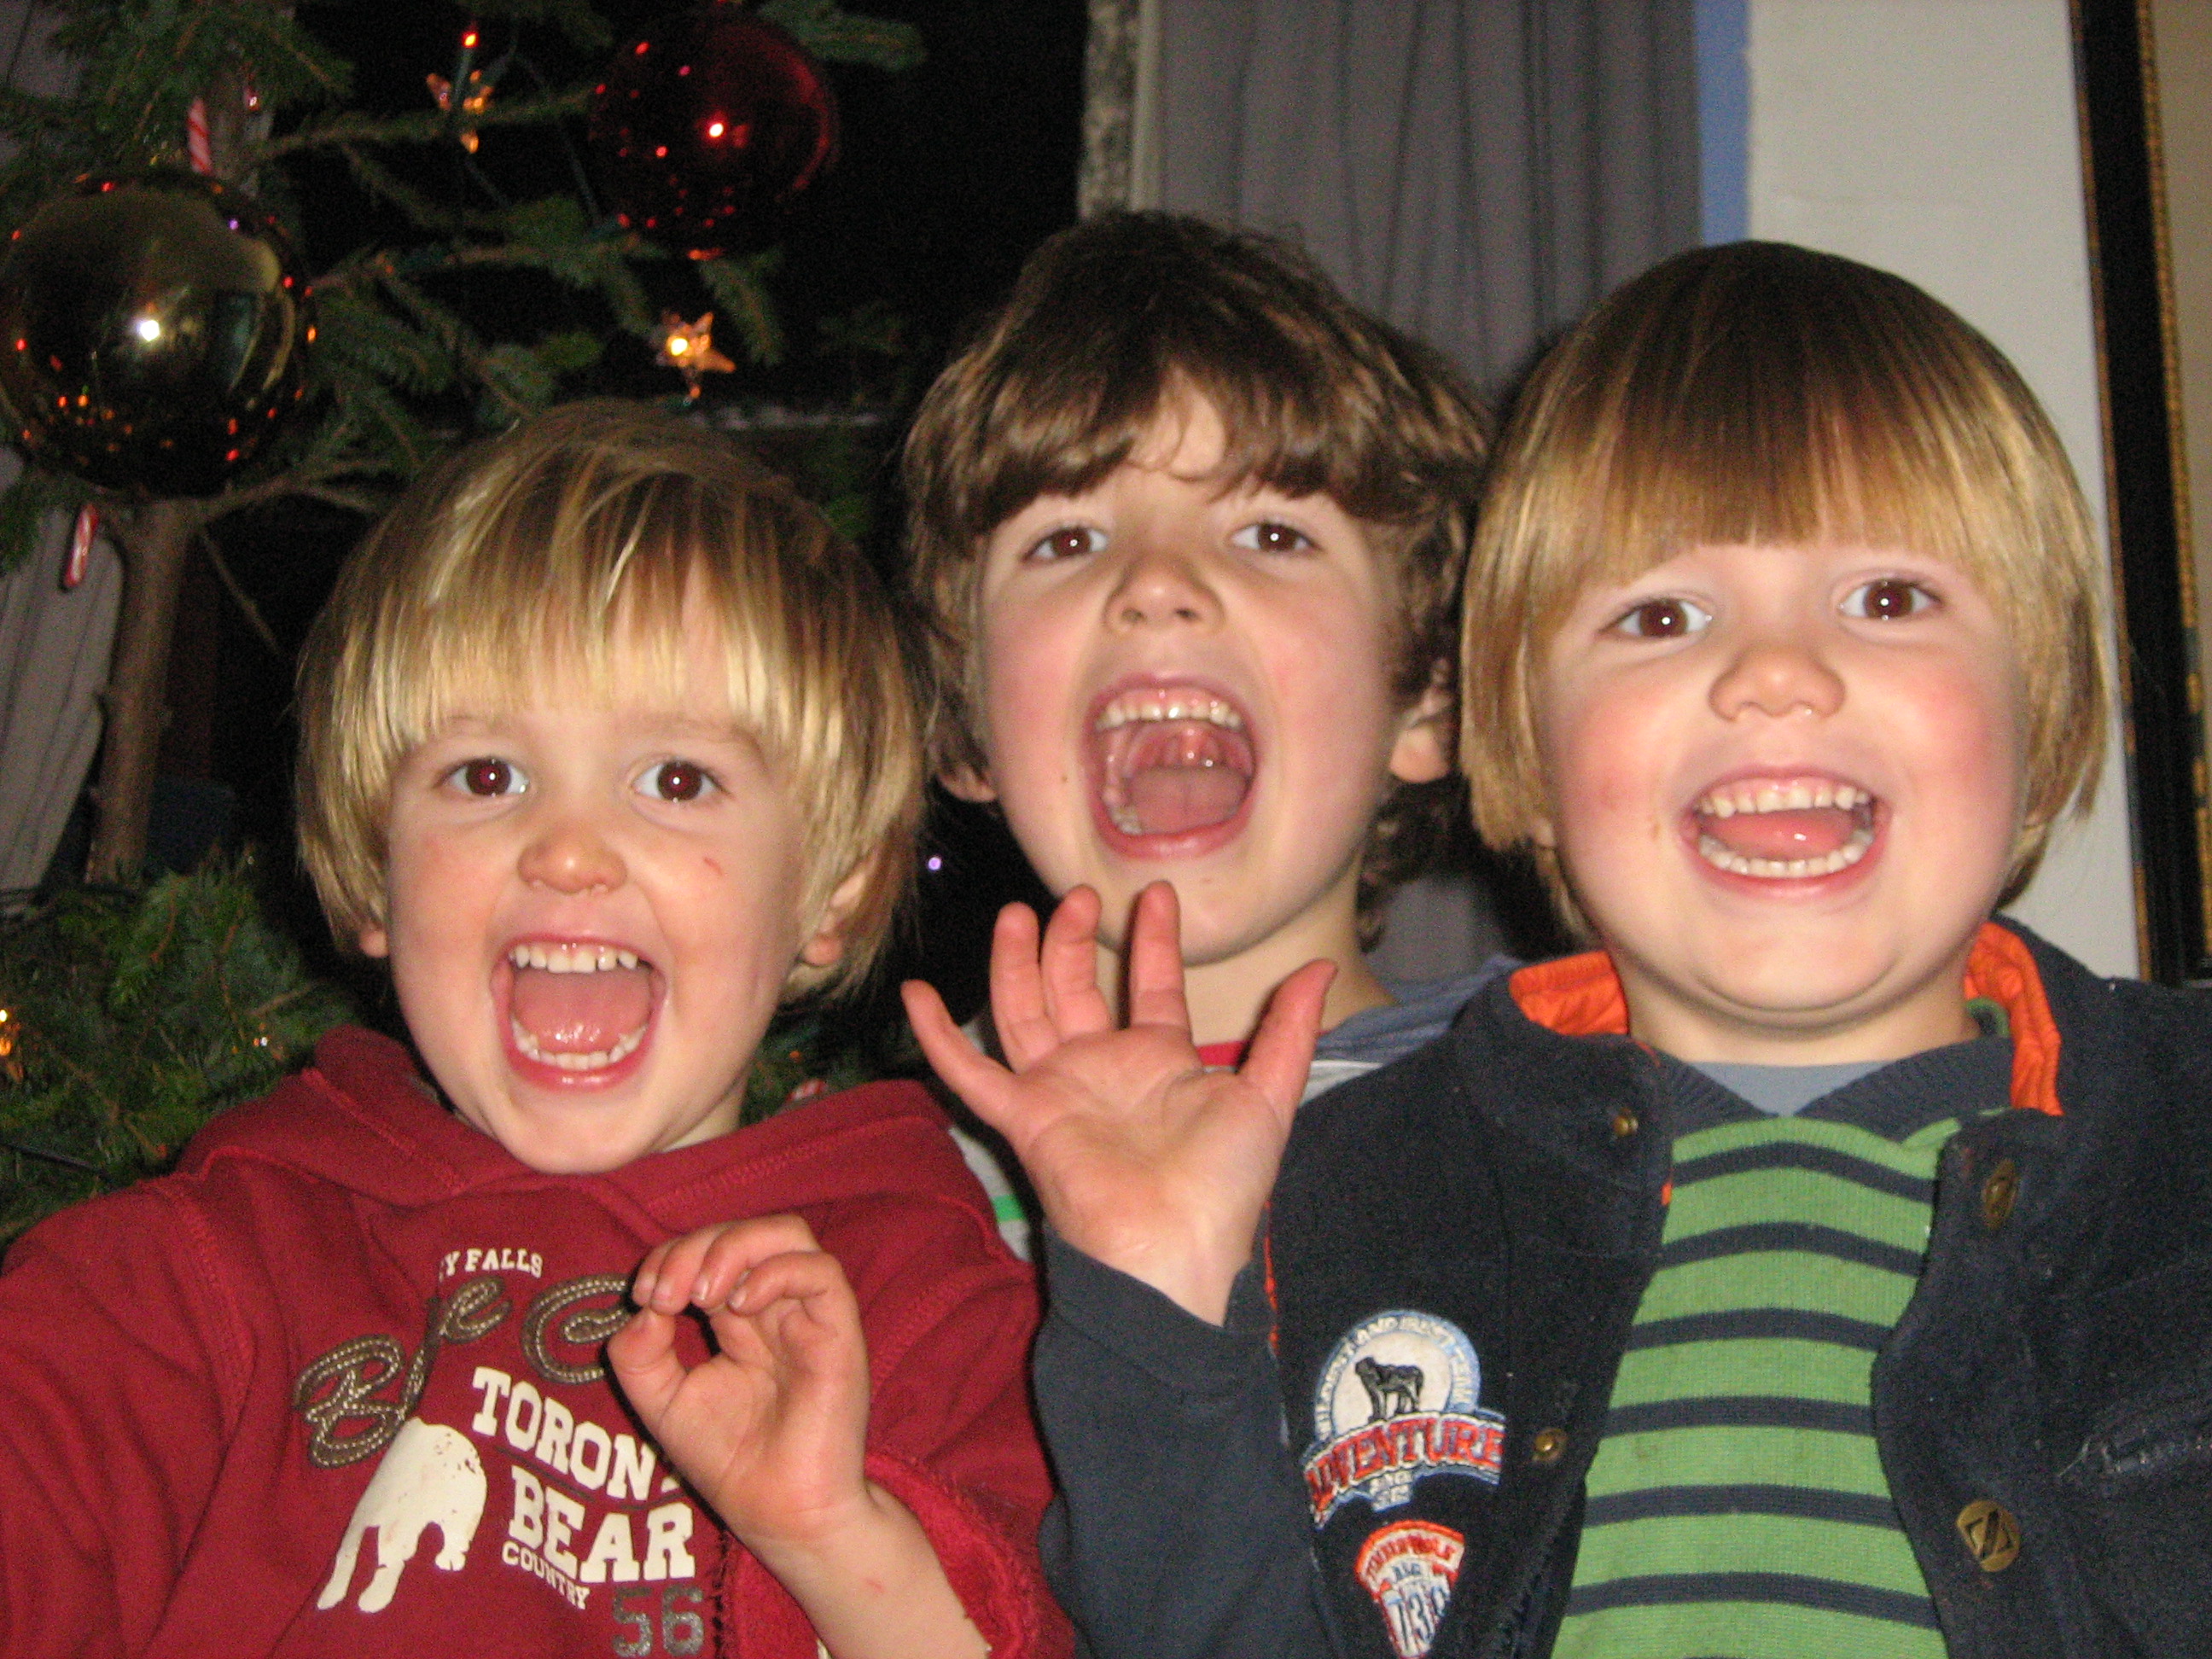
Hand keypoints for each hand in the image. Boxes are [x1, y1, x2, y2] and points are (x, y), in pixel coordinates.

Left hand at [611, 1220, 990, 1658]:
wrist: (776, 1512)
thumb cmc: (729, 1460)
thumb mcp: (662, 1402)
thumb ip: (641, 1353)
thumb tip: (643, 1307)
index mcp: (738, 1316)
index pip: (709, 1252)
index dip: (671, 1257)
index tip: (643, 1296)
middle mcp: (776, 1306)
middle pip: (745, 1232)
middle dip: (694, 1247)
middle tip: (664, 1293)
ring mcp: (809, 1315)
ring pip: (789, 1235)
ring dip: (734, 1247)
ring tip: (701, 1293)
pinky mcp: (838, 1332)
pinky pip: (821, 1273)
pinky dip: (776, 1272)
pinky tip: (740, 1305)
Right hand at [904, 881, 1331, 1322]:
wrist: (1172, 1246)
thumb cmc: (1223, 1183)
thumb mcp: (1268, 1096)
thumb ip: (1287, 1032)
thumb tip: (1323, 968)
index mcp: (1161, 1063)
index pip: (1152, 986)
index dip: (1153, 941)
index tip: (1155, 892)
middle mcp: (1103, 1069)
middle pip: (1076, 990)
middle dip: (1073, 941)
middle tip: (1076, 895)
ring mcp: (1058, 1090)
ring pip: (1024, 1012)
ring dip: (1017, 963)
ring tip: (1018, 913)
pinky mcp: (1022, 1116)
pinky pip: (969, 1073)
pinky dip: (939, 1036)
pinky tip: (915, 992)